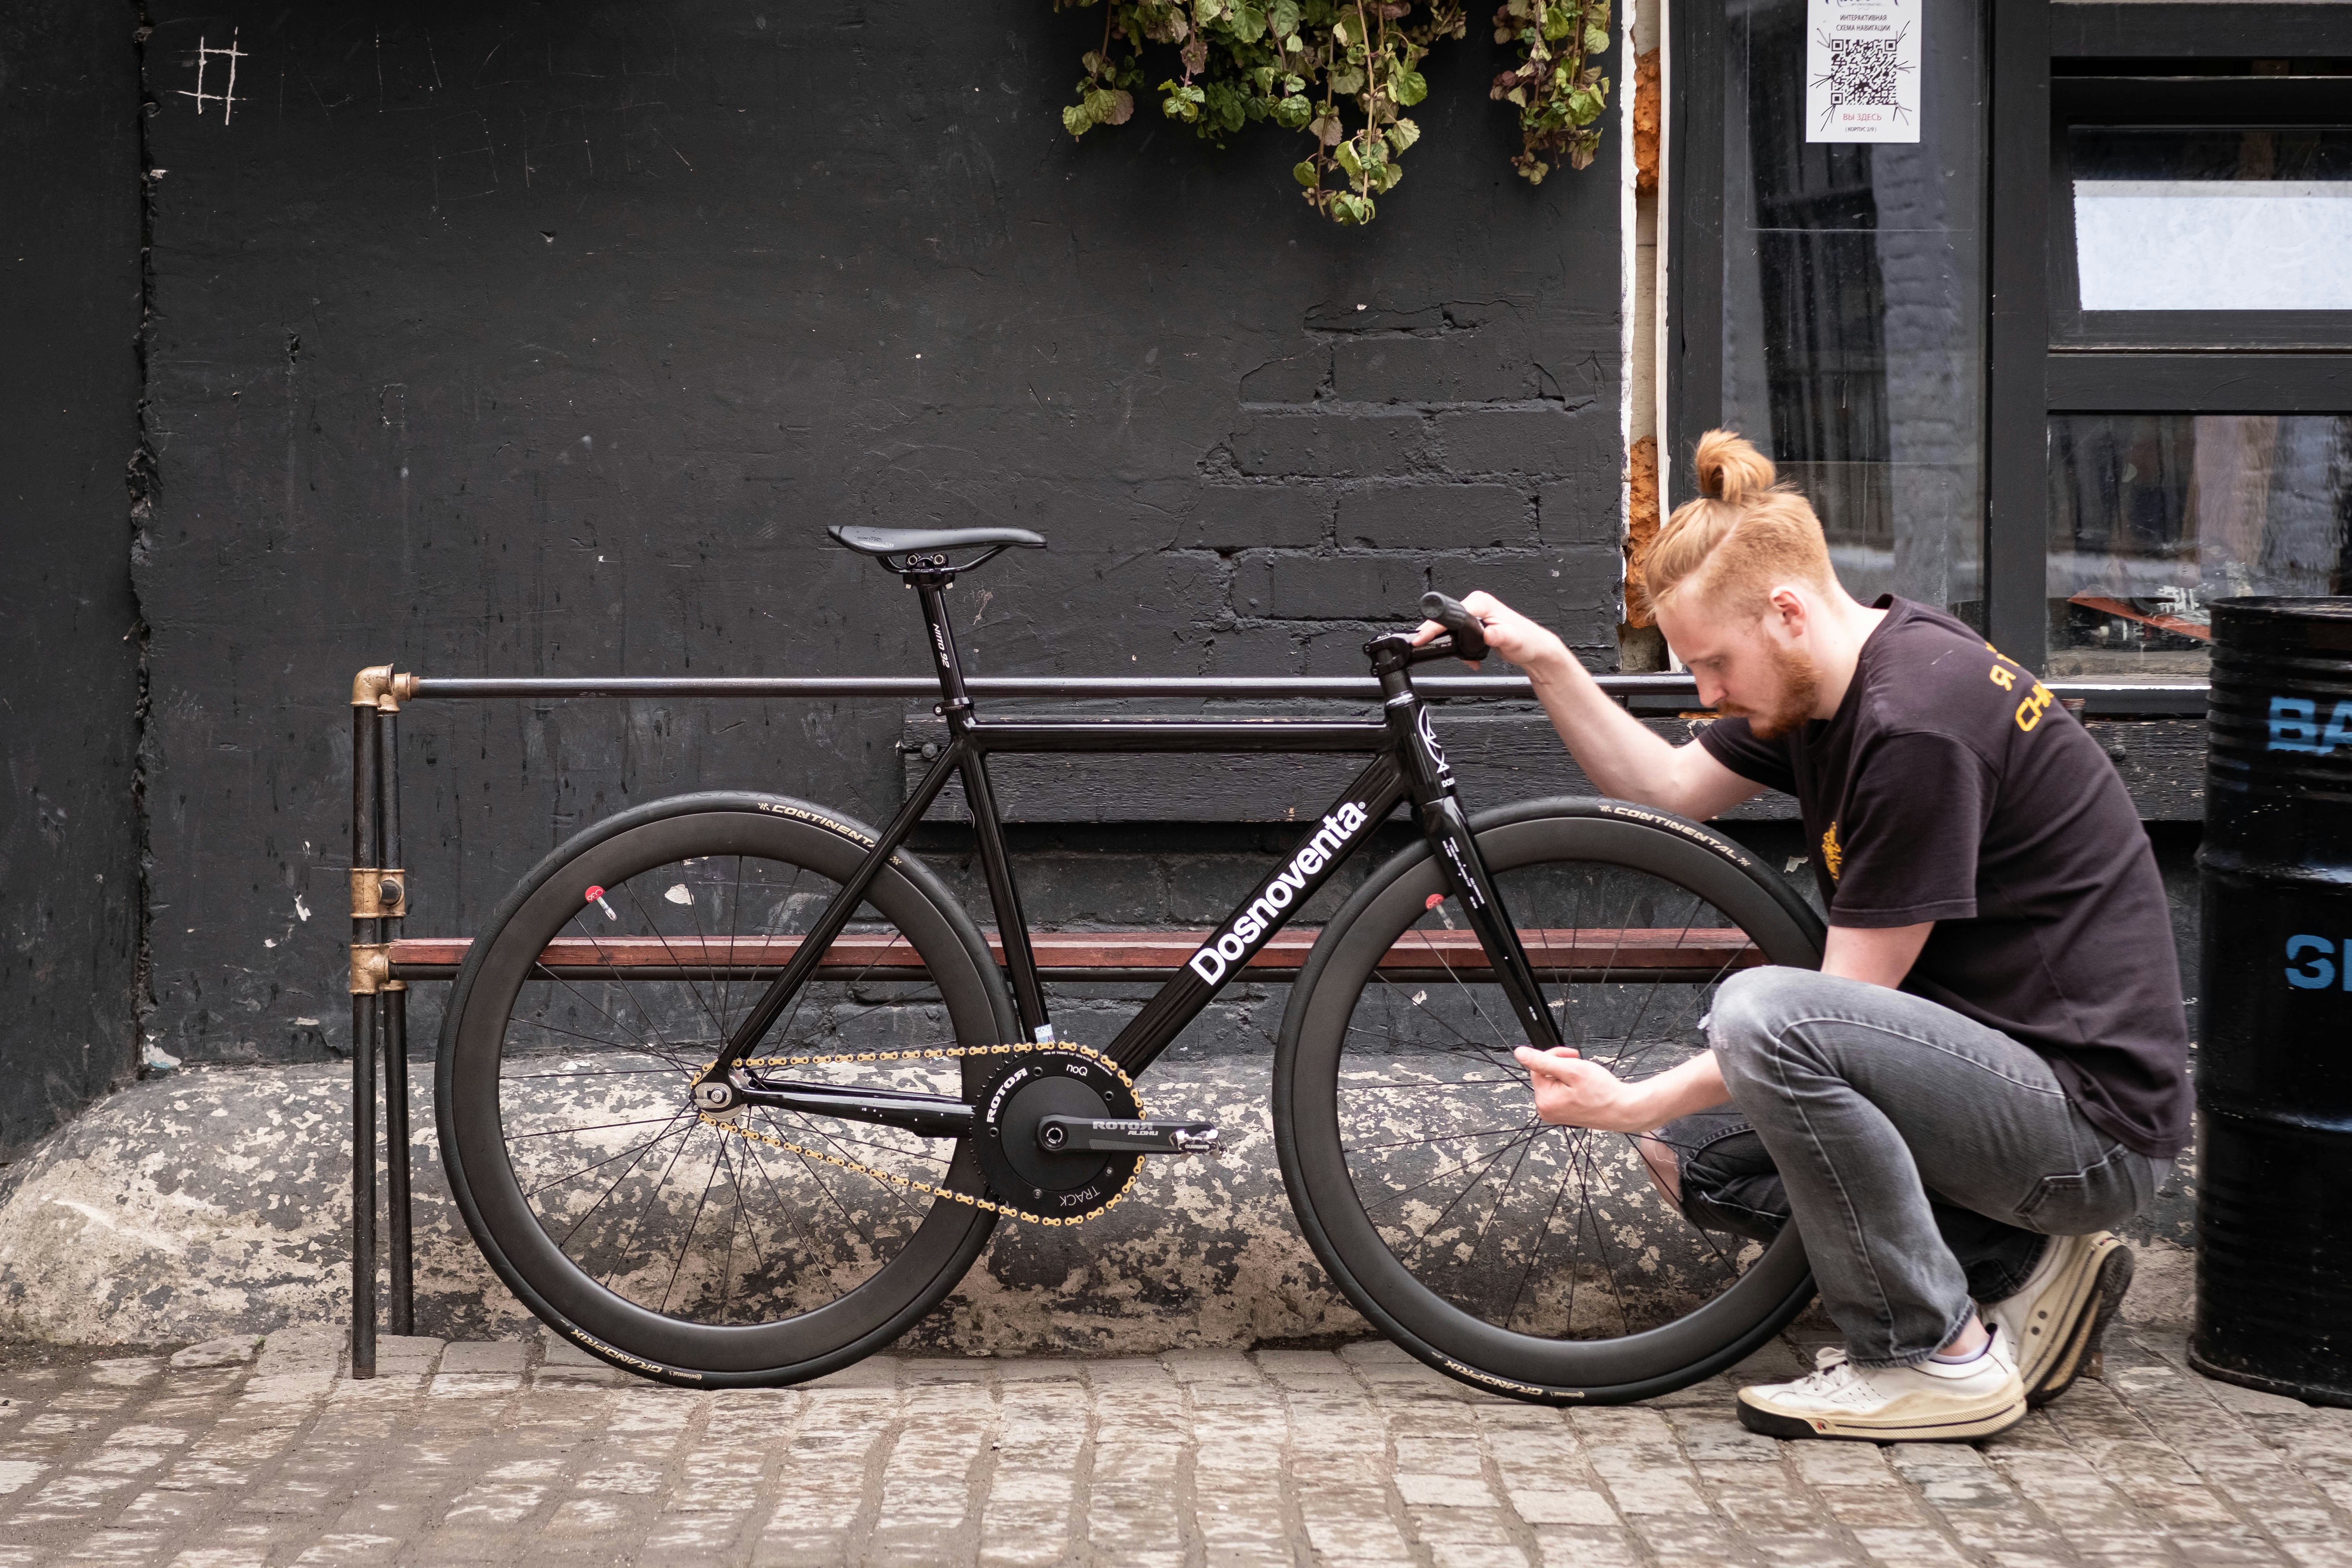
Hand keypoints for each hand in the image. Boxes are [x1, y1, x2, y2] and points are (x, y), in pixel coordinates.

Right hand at [1413, 591, 1571, 675]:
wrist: (1533, 648)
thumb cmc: (1526, 640)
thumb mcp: (1512, 639)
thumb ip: (1499, 635)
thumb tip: (1487, 633)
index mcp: (1481, 603)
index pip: (1451, 613)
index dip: (1434, 625)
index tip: (1422, 637)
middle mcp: (1477, 605)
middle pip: (1445, 618)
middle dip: (1438, 635)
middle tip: (1437, 648)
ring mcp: (1475, 615)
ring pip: (1449, 628)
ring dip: (1450, 644)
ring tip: (1467, 656)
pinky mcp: (1474, 625)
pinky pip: (1457, 634)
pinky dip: (1459, 648)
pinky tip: (1472, 657)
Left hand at [1515, 1046, 1648, 1131]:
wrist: (1623, 1110)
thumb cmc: (1603, 1093)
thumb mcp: (1571, 1070)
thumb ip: (1542, 1061)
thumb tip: (1520, 1053)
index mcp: (1544, 1101)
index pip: (1538, 1067)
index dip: (1555, 1056)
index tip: (1572, 1055)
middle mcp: (1546, 1111)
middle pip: (1545, 1075)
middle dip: (1562, 1067)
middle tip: (1580, 1067)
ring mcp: (1555, 1114)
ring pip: (1555, 1083)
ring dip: (1568, 1075)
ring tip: (1585, 1080)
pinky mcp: (1564, 1114)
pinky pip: (1561, 1092)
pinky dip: (1572, 1086)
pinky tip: (1585, 1088)